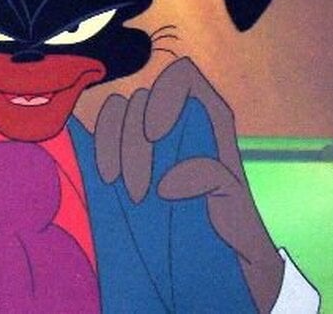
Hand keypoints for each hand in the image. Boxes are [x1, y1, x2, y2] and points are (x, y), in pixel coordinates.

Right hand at [94, 57, 282, 312]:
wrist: (221, 256)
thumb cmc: (234, 224)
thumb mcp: (234, 202)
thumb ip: (213, 180)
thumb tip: (169, 180)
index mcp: (207, 117)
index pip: (181, 75)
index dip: (164, 94)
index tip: (155, 134)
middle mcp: (174, 119)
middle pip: (139, 98)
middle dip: (131, 142)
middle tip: (138, 193)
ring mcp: (144, 137)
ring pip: (115, 112)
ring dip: (110, 146)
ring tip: (118, 187)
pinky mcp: (122, 157)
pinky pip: (100, 136)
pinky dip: (97, 151)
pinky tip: (105, 180)